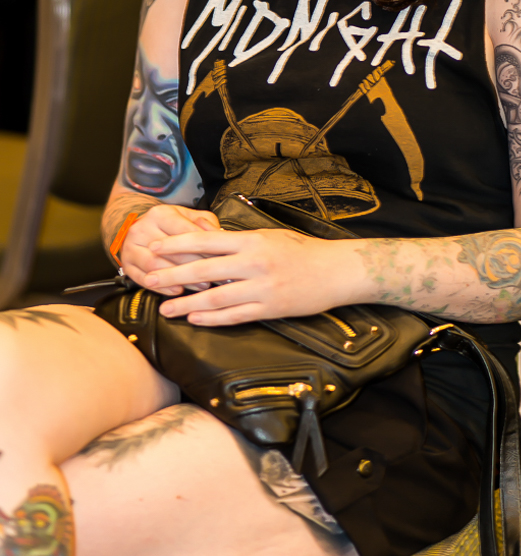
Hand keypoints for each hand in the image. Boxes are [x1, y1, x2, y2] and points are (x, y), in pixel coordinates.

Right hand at [120, 204, 220, 293]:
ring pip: (155, 267)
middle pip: (170, 251)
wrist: (140, 228)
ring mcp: (131, 247)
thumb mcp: (188, 216)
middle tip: (212, 277)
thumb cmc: (169, 224)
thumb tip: (217, 235)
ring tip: (198, 286)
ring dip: (178, 279)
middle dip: (194, 266)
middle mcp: (142, 228)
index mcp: (160, 214)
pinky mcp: (127, 264)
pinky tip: (177, 290)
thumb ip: (205, 223)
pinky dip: (161, 288)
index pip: (184, 232)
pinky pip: (143, 280)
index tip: (219, 259)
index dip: (203, 247)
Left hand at [141, 227, 361, 324]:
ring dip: (188, 304)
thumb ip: (240, 243)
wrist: (335, 271)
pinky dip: (212, 319)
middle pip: (204, 271)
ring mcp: (262, 288)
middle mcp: (254, 263)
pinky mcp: (270, 309)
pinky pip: (235, 316)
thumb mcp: (270, 236)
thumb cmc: (302, 250)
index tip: (156, 248)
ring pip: (216, 298)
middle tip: (151, 280)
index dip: (178, 245)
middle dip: (174, 276)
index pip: (206, 241)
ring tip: (166, 308)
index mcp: (252, 241)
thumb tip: (209, 246)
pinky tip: (195, 319)